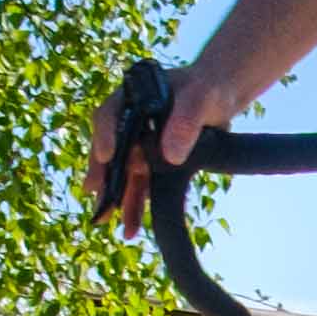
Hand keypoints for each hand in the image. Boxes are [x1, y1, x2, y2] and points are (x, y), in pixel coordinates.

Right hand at [82, 62, 220, 222]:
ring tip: (115, 224)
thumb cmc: (207, 90)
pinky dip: (136, 204)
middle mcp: (128, 123)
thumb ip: (186, 120)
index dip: (106, 134)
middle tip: (98, 199)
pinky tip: (133, 225)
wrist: (218, 101)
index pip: (110, 114)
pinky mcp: (150, 162)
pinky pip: (140, 184)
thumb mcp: (201, 99)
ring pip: (124, 172)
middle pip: (110, 149)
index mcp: (131, 98)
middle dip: (104, 177)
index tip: (107, 155)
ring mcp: (137, 144)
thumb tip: (170, 155)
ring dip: (119, 198)